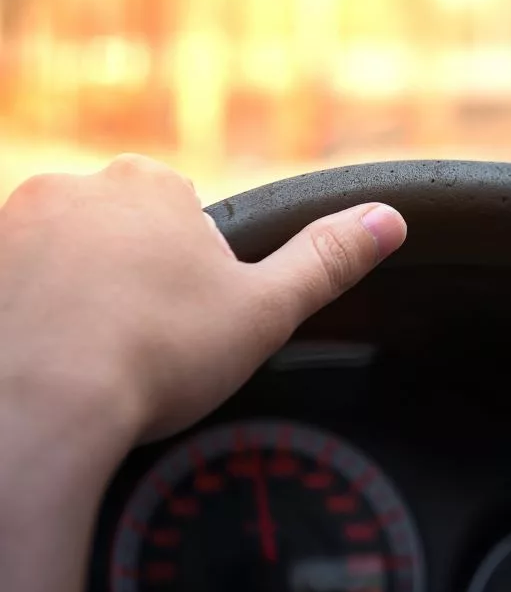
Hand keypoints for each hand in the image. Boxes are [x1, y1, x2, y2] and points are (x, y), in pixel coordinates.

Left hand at [0, 154, 406, 591]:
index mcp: (153, 185)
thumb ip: (328, 259)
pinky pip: (12, 282)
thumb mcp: (265, 310)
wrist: (34, 406)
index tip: (184, 317)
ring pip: (60, 255)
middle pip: (119, 229)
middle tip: (139, 339)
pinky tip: (43, 355)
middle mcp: (76, 186)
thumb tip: (392, 218)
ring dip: (74, 291)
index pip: (183, 213)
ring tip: (88, 354)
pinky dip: (27, 311)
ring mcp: (12, 223)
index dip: (191, 270)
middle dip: (130, 274)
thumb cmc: (155, 354)